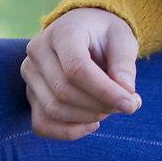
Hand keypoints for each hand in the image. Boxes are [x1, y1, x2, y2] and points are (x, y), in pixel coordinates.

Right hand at [20, 8, 141, 139]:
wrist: (84, 29)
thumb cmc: (104, 34)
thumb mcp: (122, 39)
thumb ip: (124, 65)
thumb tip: (126, 95)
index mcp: (62, 32)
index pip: (76, 69)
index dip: (104, 91)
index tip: (131, 103)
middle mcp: (38, 51)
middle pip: (64, 91)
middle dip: (99, 106)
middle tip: (126, 104)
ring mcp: (30, 73)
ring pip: (53, 109)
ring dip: (87, 118)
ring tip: (110, 108)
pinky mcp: (30, 93)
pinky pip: (41, 123)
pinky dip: (67, 131)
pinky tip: (91, 124)